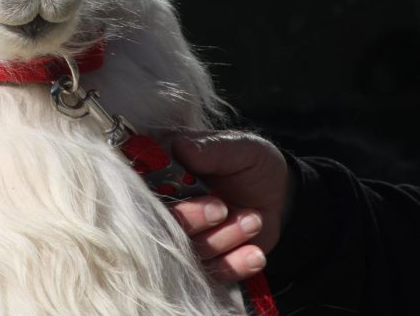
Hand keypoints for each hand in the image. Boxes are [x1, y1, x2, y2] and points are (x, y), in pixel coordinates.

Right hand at [168, 131, 289, 282]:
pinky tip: (255, 254)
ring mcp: (182, 235)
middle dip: (191, 218)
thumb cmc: (251, 162)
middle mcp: (164, 203)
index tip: (189, 185)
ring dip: (221, 239)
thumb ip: (210, 149)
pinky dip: (232, 266)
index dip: (157, 188)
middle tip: (223, 208)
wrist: (278, 194)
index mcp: (161, 168)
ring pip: (186, 250)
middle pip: (158, 221)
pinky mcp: (202, 261)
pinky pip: (209, 273)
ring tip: (254, 220)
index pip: (141, 183)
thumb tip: (181, 146)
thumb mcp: (237, 147)